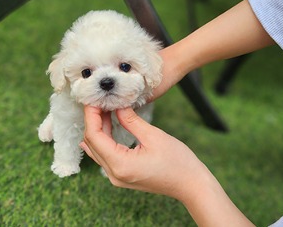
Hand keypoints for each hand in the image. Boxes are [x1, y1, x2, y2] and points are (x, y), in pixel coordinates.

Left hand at [81, 106, 206, 200]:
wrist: (191, 185)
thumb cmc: (178, 162)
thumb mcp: (153, 136)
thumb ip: (130, 120)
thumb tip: (116, 105)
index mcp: (120, 164)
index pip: (94, 136)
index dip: (91, 115)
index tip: (93, 98)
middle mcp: (114, 174)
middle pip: (92, 143)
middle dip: (93, 119)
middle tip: (99, 99)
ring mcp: (117, 177)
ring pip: (97, 149)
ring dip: (98, 128)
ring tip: (104, 107)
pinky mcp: (122, 175)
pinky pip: (105, 155)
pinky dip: (104, 138)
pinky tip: (106, 124)